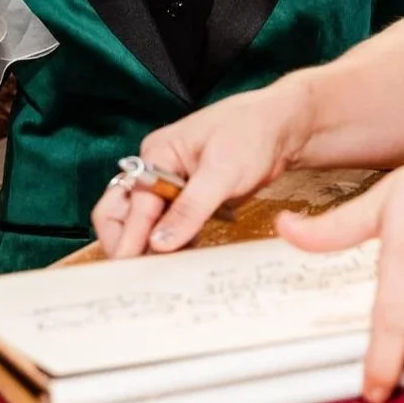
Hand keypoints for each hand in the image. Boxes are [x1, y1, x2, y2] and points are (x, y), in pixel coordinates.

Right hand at [92, 78, 311, 258]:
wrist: (282, 128)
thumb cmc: (251, 132)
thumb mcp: (222, 171)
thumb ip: (190, 207)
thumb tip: (160, 242)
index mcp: (156, 154)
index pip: (136, 203)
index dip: (132, 237)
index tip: (128, 266)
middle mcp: (156, 169)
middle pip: (121, 211)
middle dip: (124, 240)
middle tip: (134, 274)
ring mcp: (170, 185)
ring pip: (142, 222)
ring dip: (146, 246)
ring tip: (155, 274)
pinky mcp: (187, 199)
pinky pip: (167, 225)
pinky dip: (169, 243)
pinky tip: (177, 261)